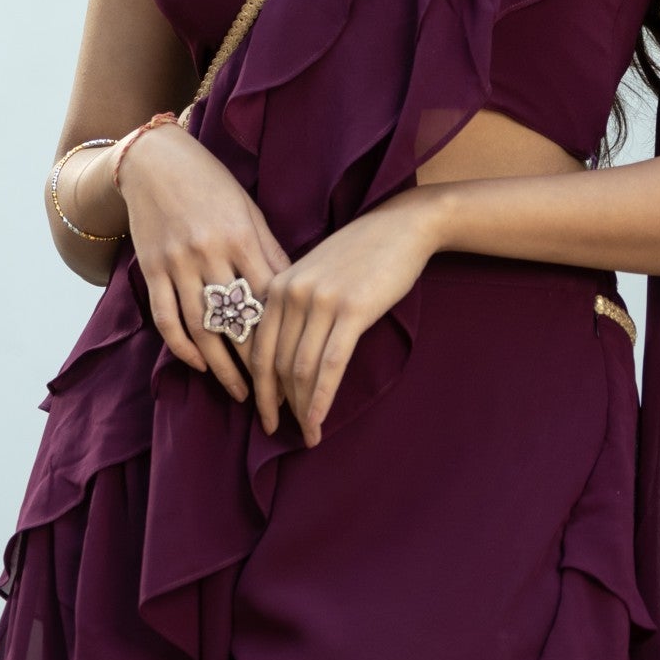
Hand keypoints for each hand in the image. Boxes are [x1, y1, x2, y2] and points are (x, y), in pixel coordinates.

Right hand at [112, 124, 291, 408]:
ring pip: (202, 326)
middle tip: (276, 395)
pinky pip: (165, 316)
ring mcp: (177, 262)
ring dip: (222, 365)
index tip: (301, 365)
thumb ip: (269, 251)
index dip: (285, 336)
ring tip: (241, 391)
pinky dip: (181, 346)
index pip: (269, 299)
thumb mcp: (249, 210)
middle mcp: (209, 252)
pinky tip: (199, 365)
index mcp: (242, 236)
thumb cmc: (211, 184)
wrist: (155, 160)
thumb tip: (295, 292)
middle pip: (237, 320)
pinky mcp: (151, 268)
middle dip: (258, 362)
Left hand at [250, 189, 440, 447]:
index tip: (264, 412)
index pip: (258, 347)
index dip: (259, 387)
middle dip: (277, 404)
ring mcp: (321, 302)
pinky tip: (319, 420)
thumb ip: (294, 305)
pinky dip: (321, 398)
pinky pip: (330, 364)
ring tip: (308, 433)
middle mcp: (292, 293)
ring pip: (301, 368)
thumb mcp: (315, 272)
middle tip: (280, 431)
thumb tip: (285, 355)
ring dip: (301, 408)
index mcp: (278, 285)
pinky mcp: (352, 310)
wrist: (401, 226)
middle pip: (276, 363)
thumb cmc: (361, 252)